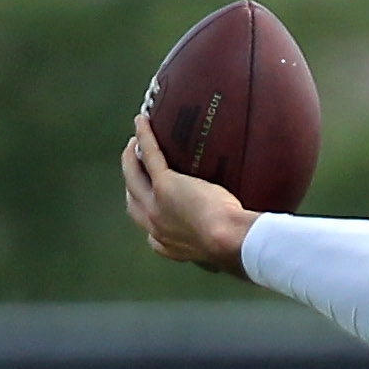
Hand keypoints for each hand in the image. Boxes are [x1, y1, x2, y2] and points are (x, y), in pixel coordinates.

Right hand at [121, 113, 251, 274]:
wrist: (231, 241)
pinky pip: (150, 155)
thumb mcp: (221, 248)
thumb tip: (237, 232)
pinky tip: (143, 120)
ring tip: (135, 143)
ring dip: (131, 158)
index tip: (153, 203)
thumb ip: (218, 239)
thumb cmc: (236, 246)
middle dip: (132, 182)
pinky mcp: (166, 184)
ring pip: (133, 176)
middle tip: (135, 165)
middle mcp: (156, 226)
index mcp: (169, 245)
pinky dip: (144, 136)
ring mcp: (156, 204)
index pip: (150, 232)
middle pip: (133, 201)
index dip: (148, 215)